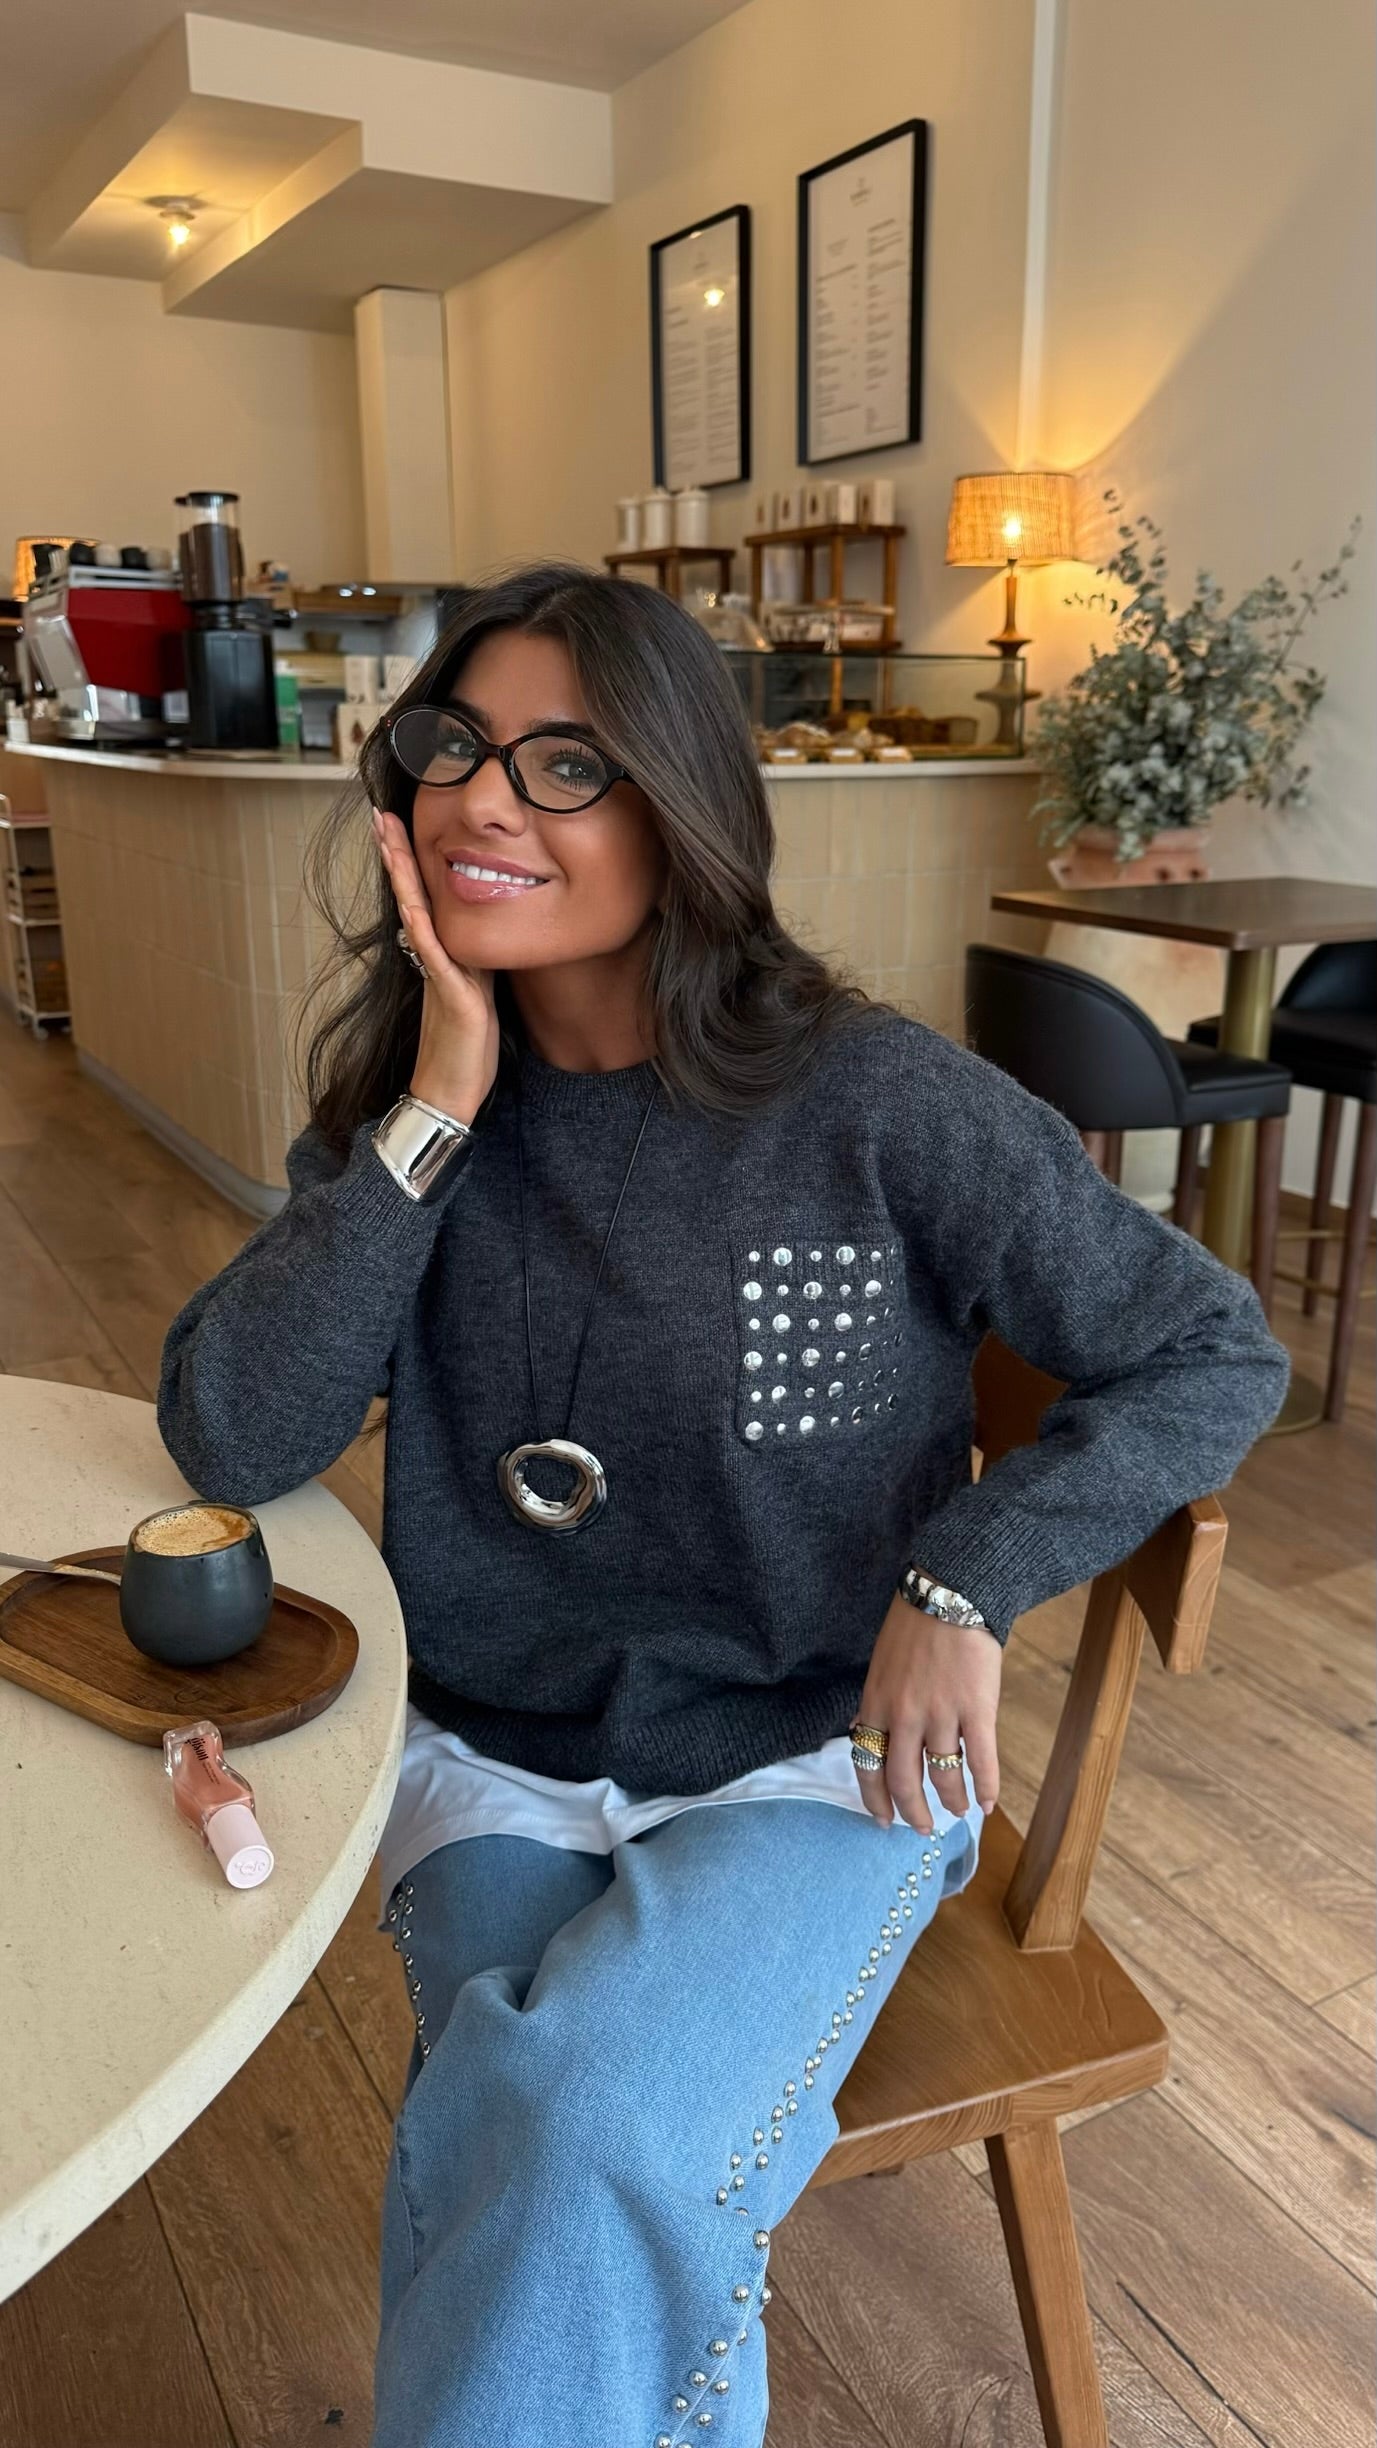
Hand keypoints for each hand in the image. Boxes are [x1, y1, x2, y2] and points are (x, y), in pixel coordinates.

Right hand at [373, 806, 500, 1128]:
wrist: (450, 1093)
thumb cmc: (465, 1049)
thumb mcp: (478, 994)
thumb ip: (477, 962)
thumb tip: (486, 936)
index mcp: (442, 954)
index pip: (424, 897)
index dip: (411, 862)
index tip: (398, 825)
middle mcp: (434, 958)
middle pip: (413, 895)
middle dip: (396, 855)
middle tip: (381, 814)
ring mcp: (439, 975)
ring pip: (417, 914)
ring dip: (402, 876)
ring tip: (386, 839)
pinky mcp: (451, 996)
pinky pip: (434, 956)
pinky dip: (422, 928)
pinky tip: (412, 904)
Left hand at [849, 1591, 1001, 1832]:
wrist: (949, 1593)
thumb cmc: (913, 1625)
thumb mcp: (879, 1665)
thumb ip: (873, 1704)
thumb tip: (859, 1732)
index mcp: (875, 1704)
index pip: (867, 1766)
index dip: (875, 1801)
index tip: (884, 1821)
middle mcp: (903, 1717)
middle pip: (903, 1782)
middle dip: (913, 1813)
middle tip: (923, 1828)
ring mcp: (940, 1714)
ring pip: (943, 1776)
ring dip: (952, 1801)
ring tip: (959, 1812)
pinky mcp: (976, 1709)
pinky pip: (980, 1761)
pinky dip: (985, 1788)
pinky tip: (988, 1803)